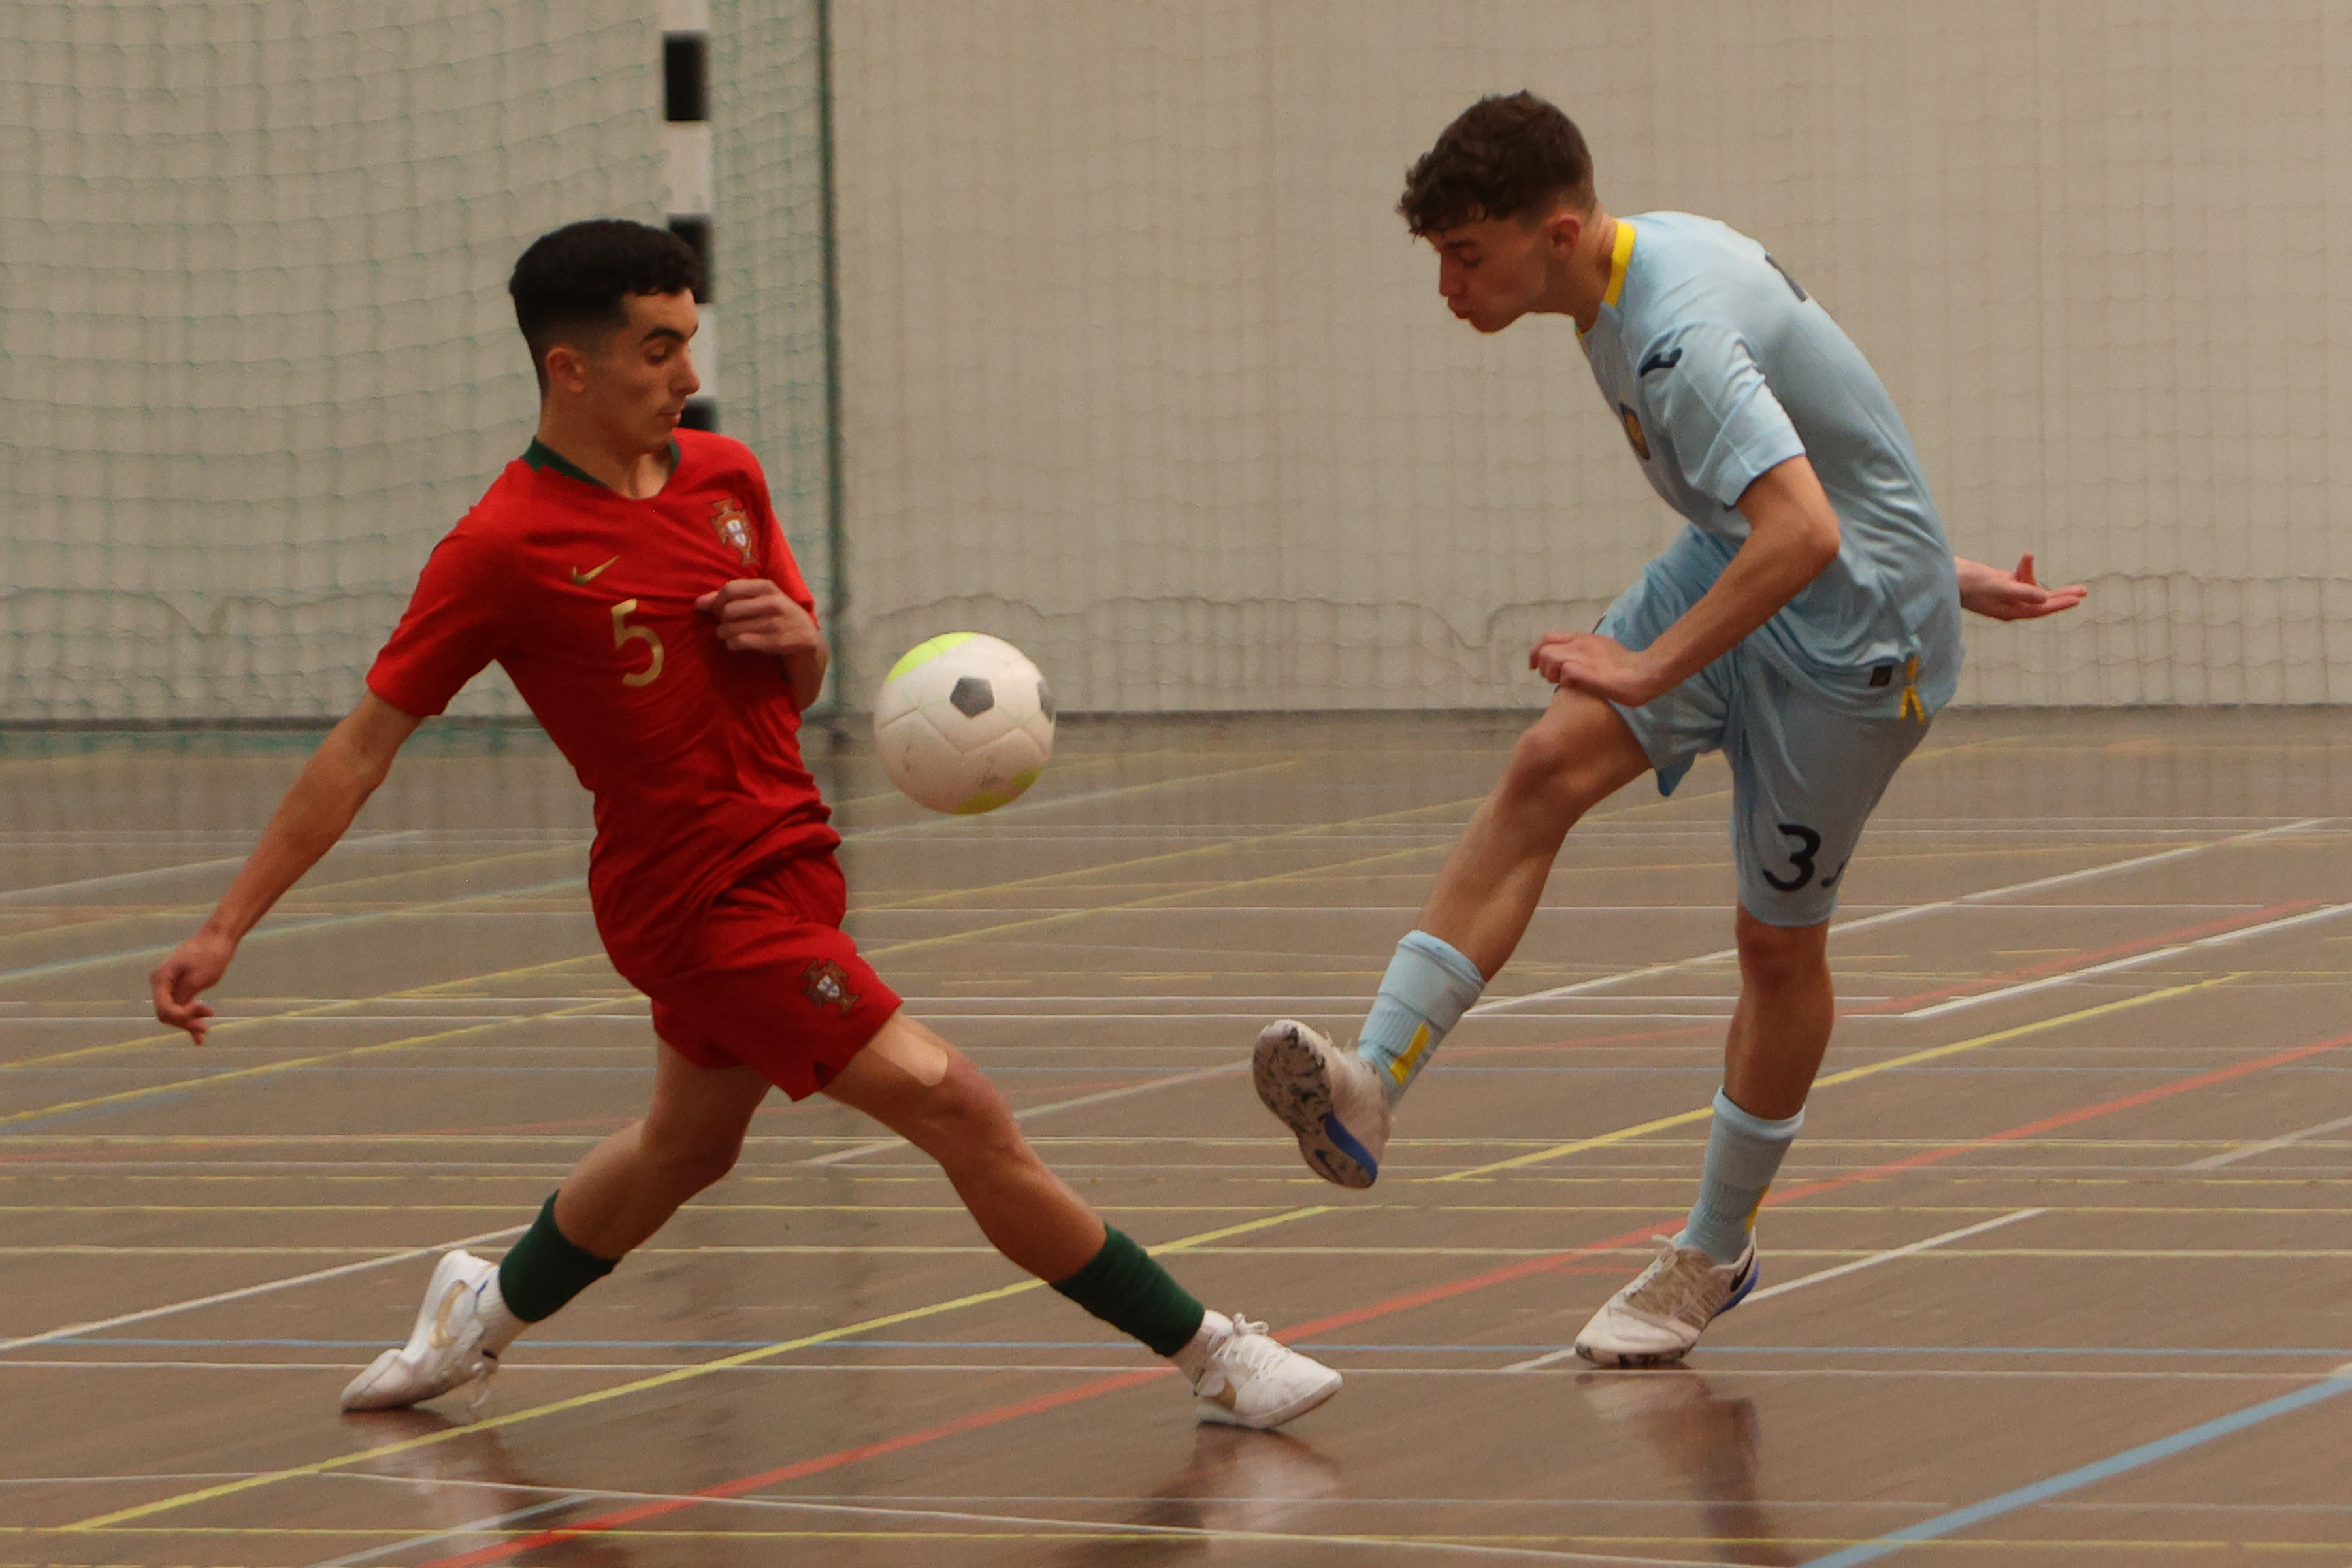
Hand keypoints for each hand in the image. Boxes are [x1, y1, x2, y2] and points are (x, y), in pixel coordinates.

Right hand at [150, 926, 236, 1043]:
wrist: (220, 936)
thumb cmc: (210, 954)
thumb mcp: (198, 979)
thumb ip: (184, 998)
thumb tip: (176, 1014)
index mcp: (160, 979)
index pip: (164, 1009)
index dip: (182, 1017)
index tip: (205, 1011)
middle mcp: (160, 982)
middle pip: (167, 1013)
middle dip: (185, 1022)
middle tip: (206, 1027)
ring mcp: (169, 984)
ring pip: (175, 1012)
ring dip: (189, 1022)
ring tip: (205, 1030)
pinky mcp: (181, 986)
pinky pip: (182, 1006)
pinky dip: (190, 1019)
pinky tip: (198, 1037)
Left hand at [694, 580, 823, 656]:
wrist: (806, 636)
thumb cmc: (776, 614)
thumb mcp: (759, 599)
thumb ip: (730, 598)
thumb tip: (697, 604)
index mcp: (767, 587)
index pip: (730, 589)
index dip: (716, 601)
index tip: (717, 610)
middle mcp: (773, 602)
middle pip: (728, 610)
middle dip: (720, 620)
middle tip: (725, 625)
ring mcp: (775, 623)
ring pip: (732, 628)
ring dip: (724, 634)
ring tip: (728, 635)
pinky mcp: (776, 641)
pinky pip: (741, 642)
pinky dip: (732, 644)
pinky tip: (736, 644)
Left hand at [1529, 630, 1668, 705]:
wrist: (1645, 673)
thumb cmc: (1627, 667)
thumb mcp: (1604, 651)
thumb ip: (1587, 653)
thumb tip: (1572, 664)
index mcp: (1584, 638)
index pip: (1549, 637)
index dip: (1536, 650)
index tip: (1533, 664)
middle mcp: (1580, 644)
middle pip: (1544, 650)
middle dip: (1542, 667)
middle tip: (1553, 679)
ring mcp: (1582, 656)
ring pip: (1549, 660)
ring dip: (1552, 675)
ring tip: (1565, 683)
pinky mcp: (1585, 671)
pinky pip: (1563, 675)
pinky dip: (1565, 683)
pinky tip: (1578, 687)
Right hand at [1957, 553, 2086, 620]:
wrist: (1946, 575)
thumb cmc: (1969, 583)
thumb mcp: (1998, 586)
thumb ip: (2022, 592)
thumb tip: (2044, 600)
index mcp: (2009, 611)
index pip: (2040, 609)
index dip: (2059, 603)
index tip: (2077, 599)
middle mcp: (2010, 605)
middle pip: (2041, 601)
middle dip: (2061, 594)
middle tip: (2083, 591)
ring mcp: (2005, 595)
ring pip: (2030, 585)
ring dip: (2030, 572)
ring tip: (2026, 557)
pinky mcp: (2000, 583)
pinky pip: (2020, 576)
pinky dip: (2024, 567)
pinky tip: (2026, 556)